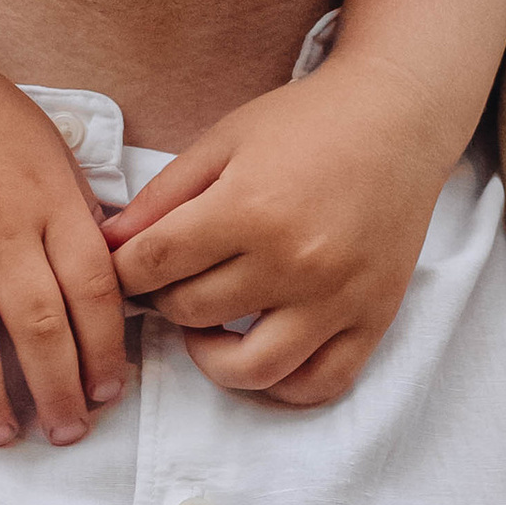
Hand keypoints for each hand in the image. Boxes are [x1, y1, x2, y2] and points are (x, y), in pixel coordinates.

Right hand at [0, 5, 128, 447]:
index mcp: (49, 198)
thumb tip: (112, 282)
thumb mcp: (50, 149)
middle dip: (58, 390)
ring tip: (3, 436)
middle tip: (67, 434)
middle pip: (37, 325)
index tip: (108, 393)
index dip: (105, 349)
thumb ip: (77, 214)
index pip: (92, 288)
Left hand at [102, 51, 452, 409]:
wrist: (397, 118)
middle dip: (162, 299)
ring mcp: (336, 299)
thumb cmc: (306, 123)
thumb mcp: (223, 140)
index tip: (124, 266)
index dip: (122, 270)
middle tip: (169, 280)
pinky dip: (281, 386)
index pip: (153, 265)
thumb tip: (107, 245)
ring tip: (207, 325)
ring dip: (209, 354)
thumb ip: (162, 196)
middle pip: (191, 312)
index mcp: (248, 208)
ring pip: (248, 369)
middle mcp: (293, 262)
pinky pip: (318, 385)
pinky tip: (260, 351)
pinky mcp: (372, 319)